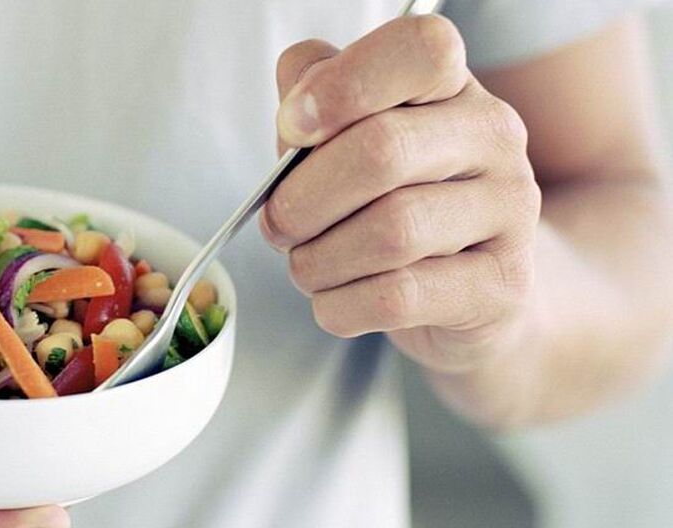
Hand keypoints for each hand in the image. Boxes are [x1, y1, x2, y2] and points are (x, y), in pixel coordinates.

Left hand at [261, 15, 540, 371]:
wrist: (470, 294)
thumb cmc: (389, 204)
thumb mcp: (345, 140)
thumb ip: (313, 101)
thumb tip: (294, 107)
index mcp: (451, 86)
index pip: (419, 48)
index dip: (341, 85)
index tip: (293, 127)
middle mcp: (493, 136)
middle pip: (381, 150)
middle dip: (302, 198)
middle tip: (278, 224)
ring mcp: (510, 211)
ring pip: (390, 231)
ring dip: (319, 260)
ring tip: (308, 268)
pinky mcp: (501, 286)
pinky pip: (399, 296)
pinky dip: (342, 305)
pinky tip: (334, 302)